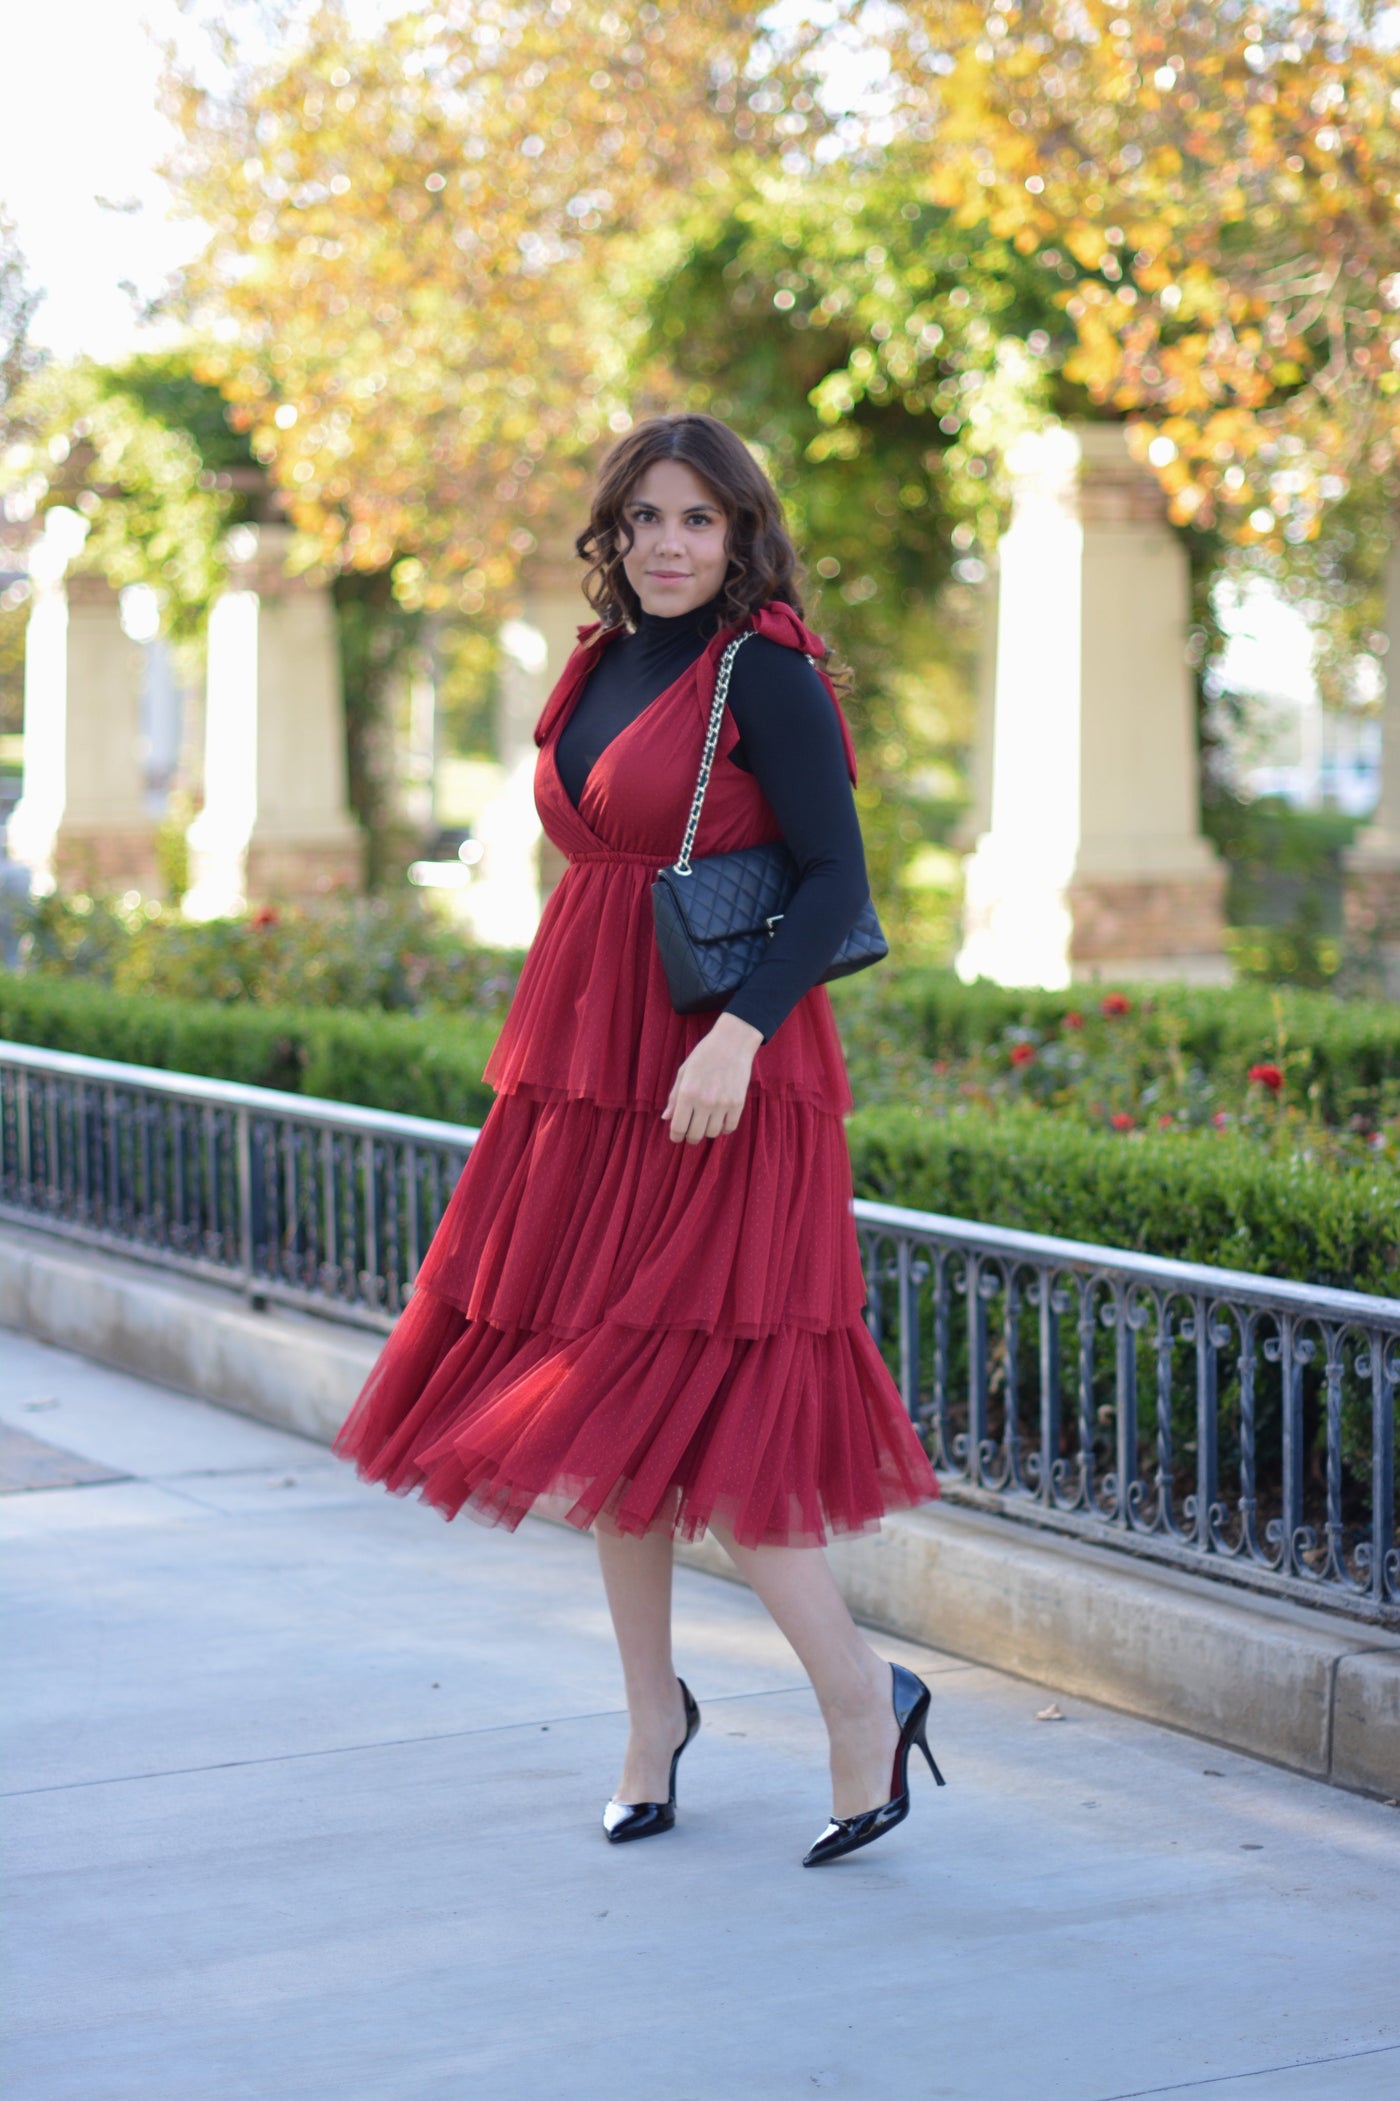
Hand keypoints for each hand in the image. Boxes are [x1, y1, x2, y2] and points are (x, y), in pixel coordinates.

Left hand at [661, 1012, 762, 1143]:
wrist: (732, 1043)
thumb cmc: (704, 1056)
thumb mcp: (683, 1073)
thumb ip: (674, 1097)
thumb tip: (666, 1118)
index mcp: (687, 1093)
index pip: (678, 1127)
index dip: (675, 1136)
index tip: (676, 1137)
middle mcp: (704, 1102)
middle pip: (695, 1135)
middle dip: (690, 1137)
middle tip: (690, 1133)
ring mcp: (723, 1104)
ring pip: (713, 1133)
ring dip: (707, 1131)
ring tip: (706, 1122)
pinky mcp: (738, 1104)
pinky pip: (730, 1127)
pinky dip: (724, 1127)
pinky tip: (720, 1119)